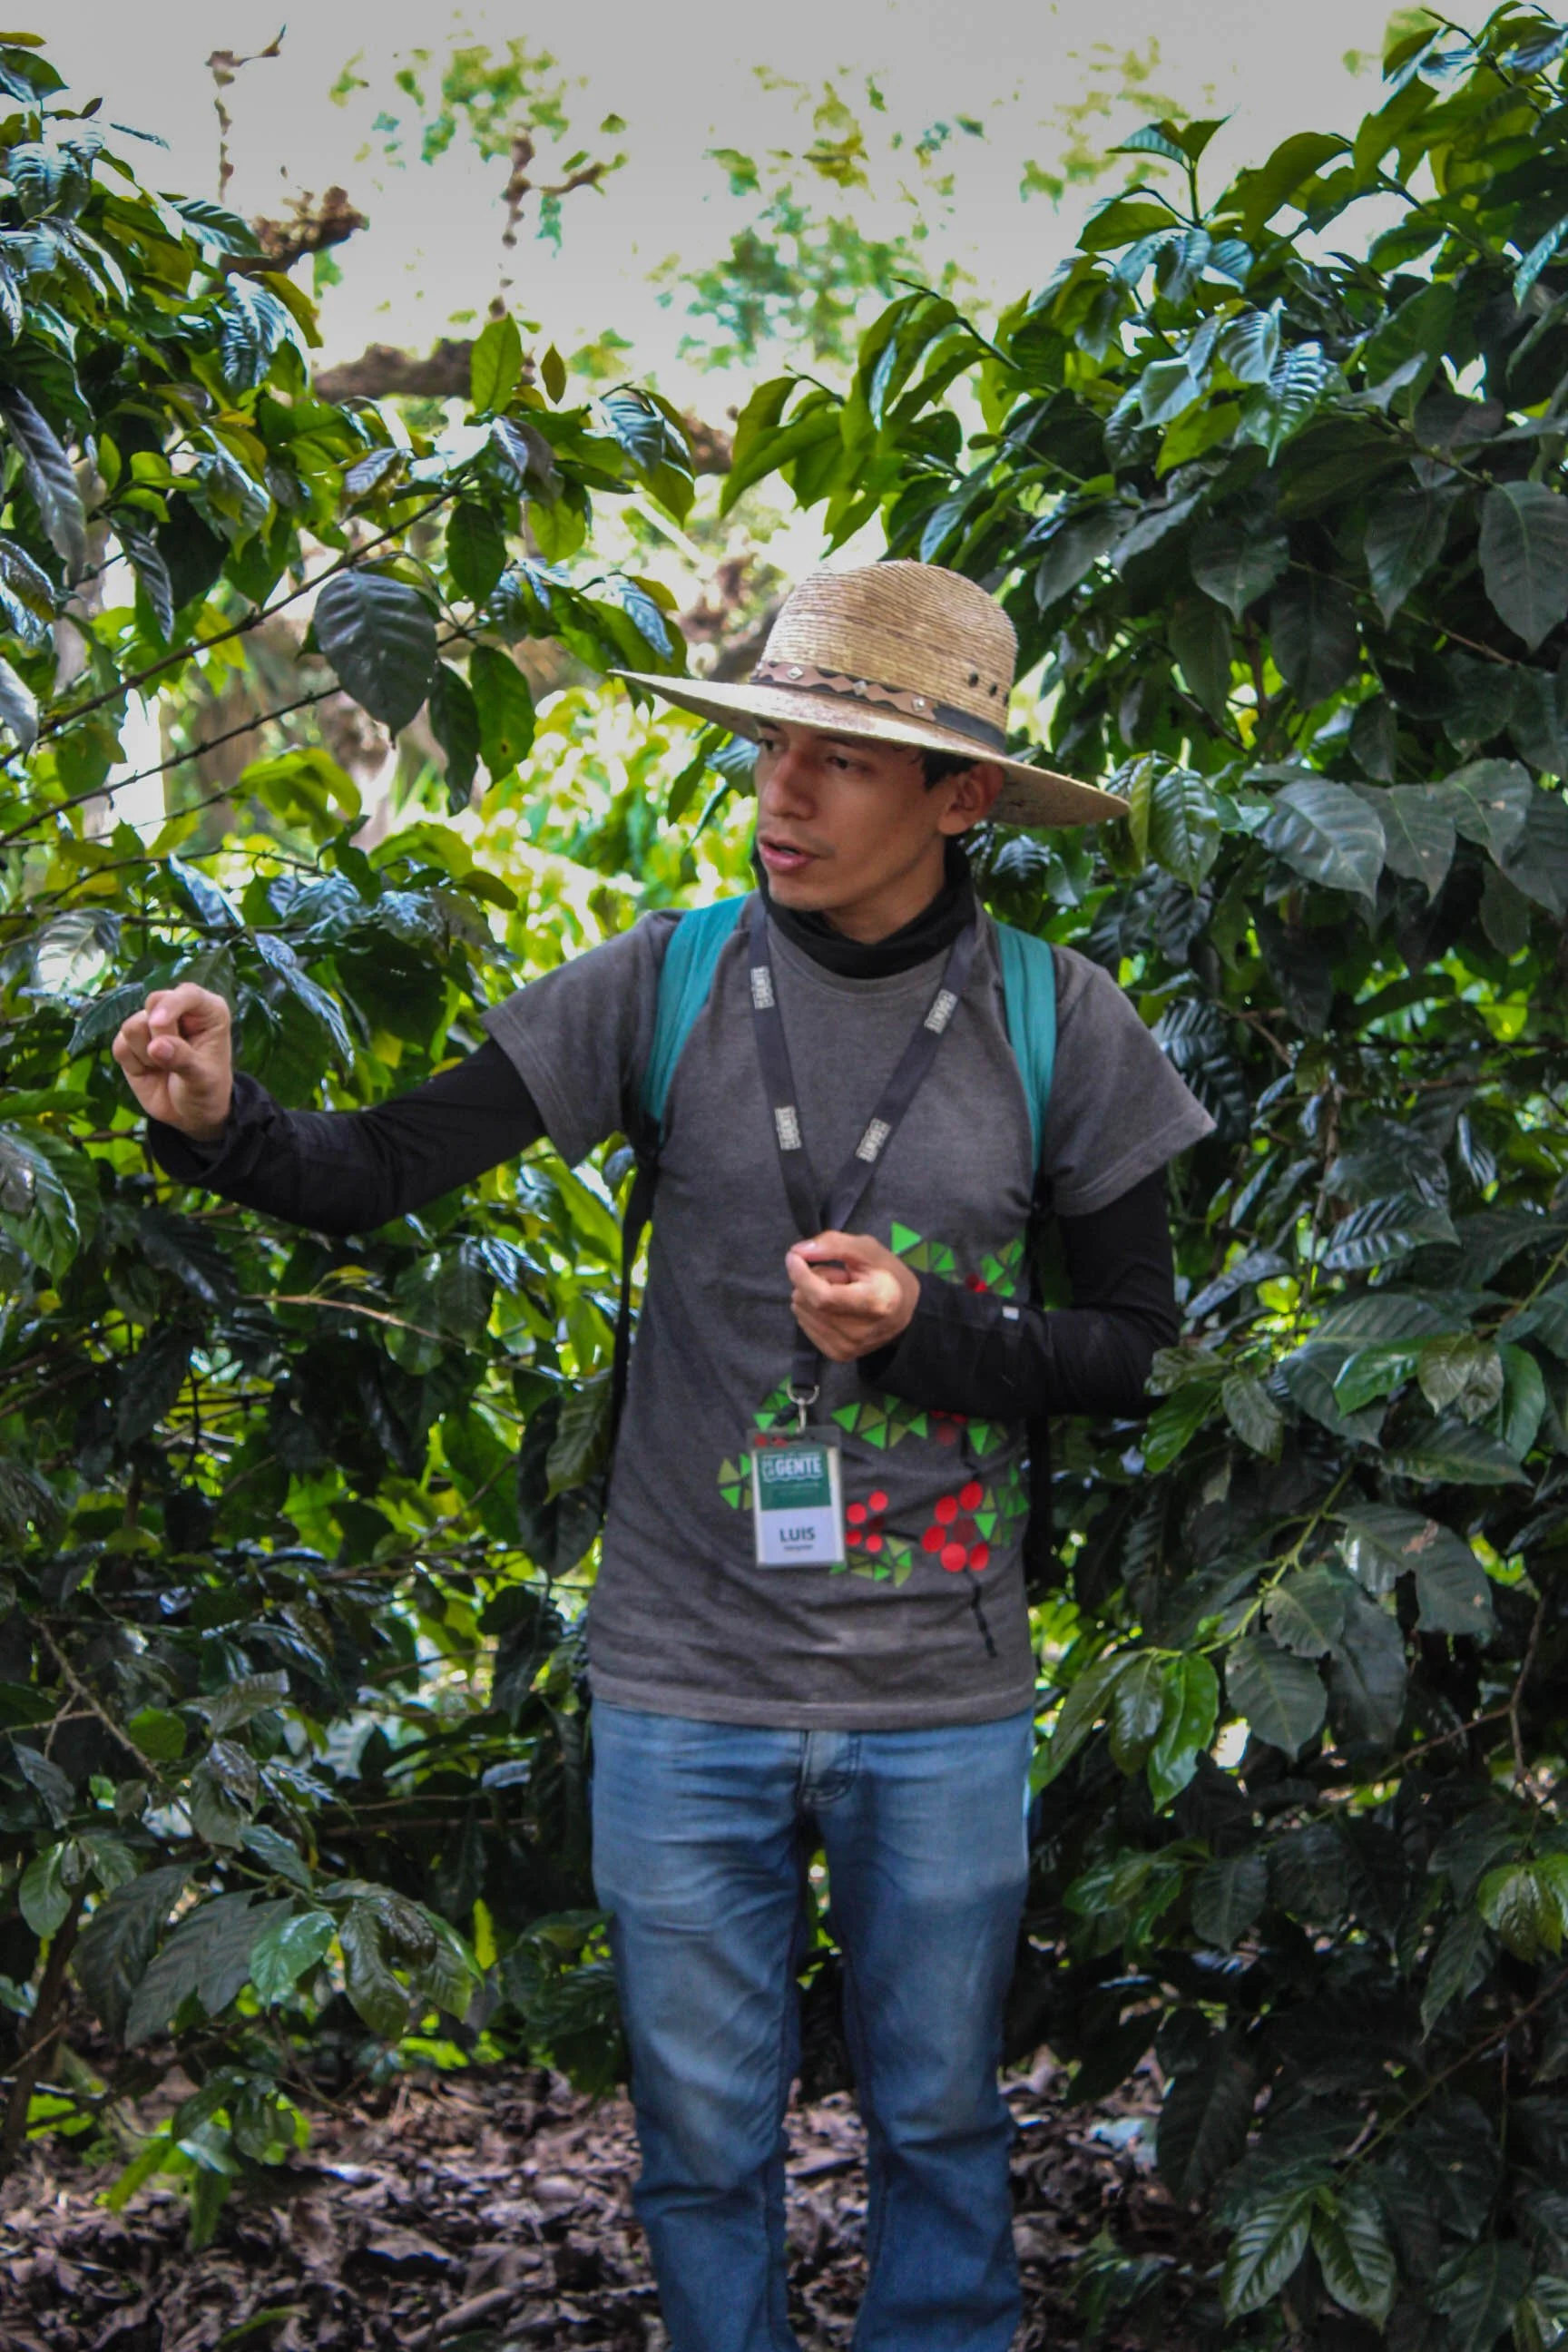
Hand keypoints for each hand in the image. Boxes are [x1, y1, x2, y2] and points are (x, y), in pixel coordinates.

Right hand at [111, 983, 233, 1139]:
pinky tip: (149, 1071)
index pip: (187, 993)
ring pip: (132, 1025)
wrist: (190, 1114)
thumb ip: (182, 1059)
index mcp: (207, 1011)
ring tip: (165, 1067)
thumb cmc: (206, 1091)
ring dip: (146, 1054)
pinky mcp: (131, 1042)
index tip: (159, 1024)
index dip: (171, 1004)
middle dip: (157, 1035)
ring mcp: (151, 1025)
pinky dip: (133, 1064)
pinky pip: (119, 1046)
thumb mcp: (203, 1079)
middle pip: (153, 1003)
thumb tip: (155, 1046)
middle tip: (175, 1060)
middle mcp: (178, 1011)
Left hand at [785, 1229, 918, 1362]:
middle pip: (808, 1301)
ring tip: (840, 1292)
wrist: (905, 1311)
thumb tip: (797, 1252)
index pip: (823, 1296)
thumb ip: (833, 1244)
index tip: (794, 1256)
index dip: (801, 1275)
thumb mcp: (867, 1249)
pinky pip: (804, 1325)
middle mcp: (860, 1332)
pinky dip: (813, 1311)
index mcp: (875, 1303)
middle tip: (839, 1277)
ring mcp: (848, 1348)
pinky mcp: (838, 1355)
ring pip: (801, 1312)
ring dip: (813, 1296)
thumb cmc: (887, 1275)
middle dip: (813, 1280)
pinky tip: (836, 1307)